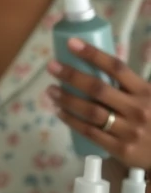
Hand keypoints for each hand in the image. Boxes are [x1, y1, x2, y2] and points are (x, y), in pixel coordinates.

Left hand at [47, 38, 150, 167]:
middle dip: (71, 75)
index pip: (117, 68)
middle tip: (52, 67)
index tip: (72, 43)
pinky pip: (90, 132)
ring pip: (91, 112)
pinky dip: (71, 121)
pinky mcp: (121, 149)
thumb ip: (130, 85)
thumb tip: (95, 62)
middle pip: (98, 89)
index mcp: (146, 92)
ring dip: (67, 99)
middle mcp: (138, 110)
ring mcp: (130, 131)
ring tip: (51, 90)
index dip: (93, 54)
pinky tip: (60, 112)